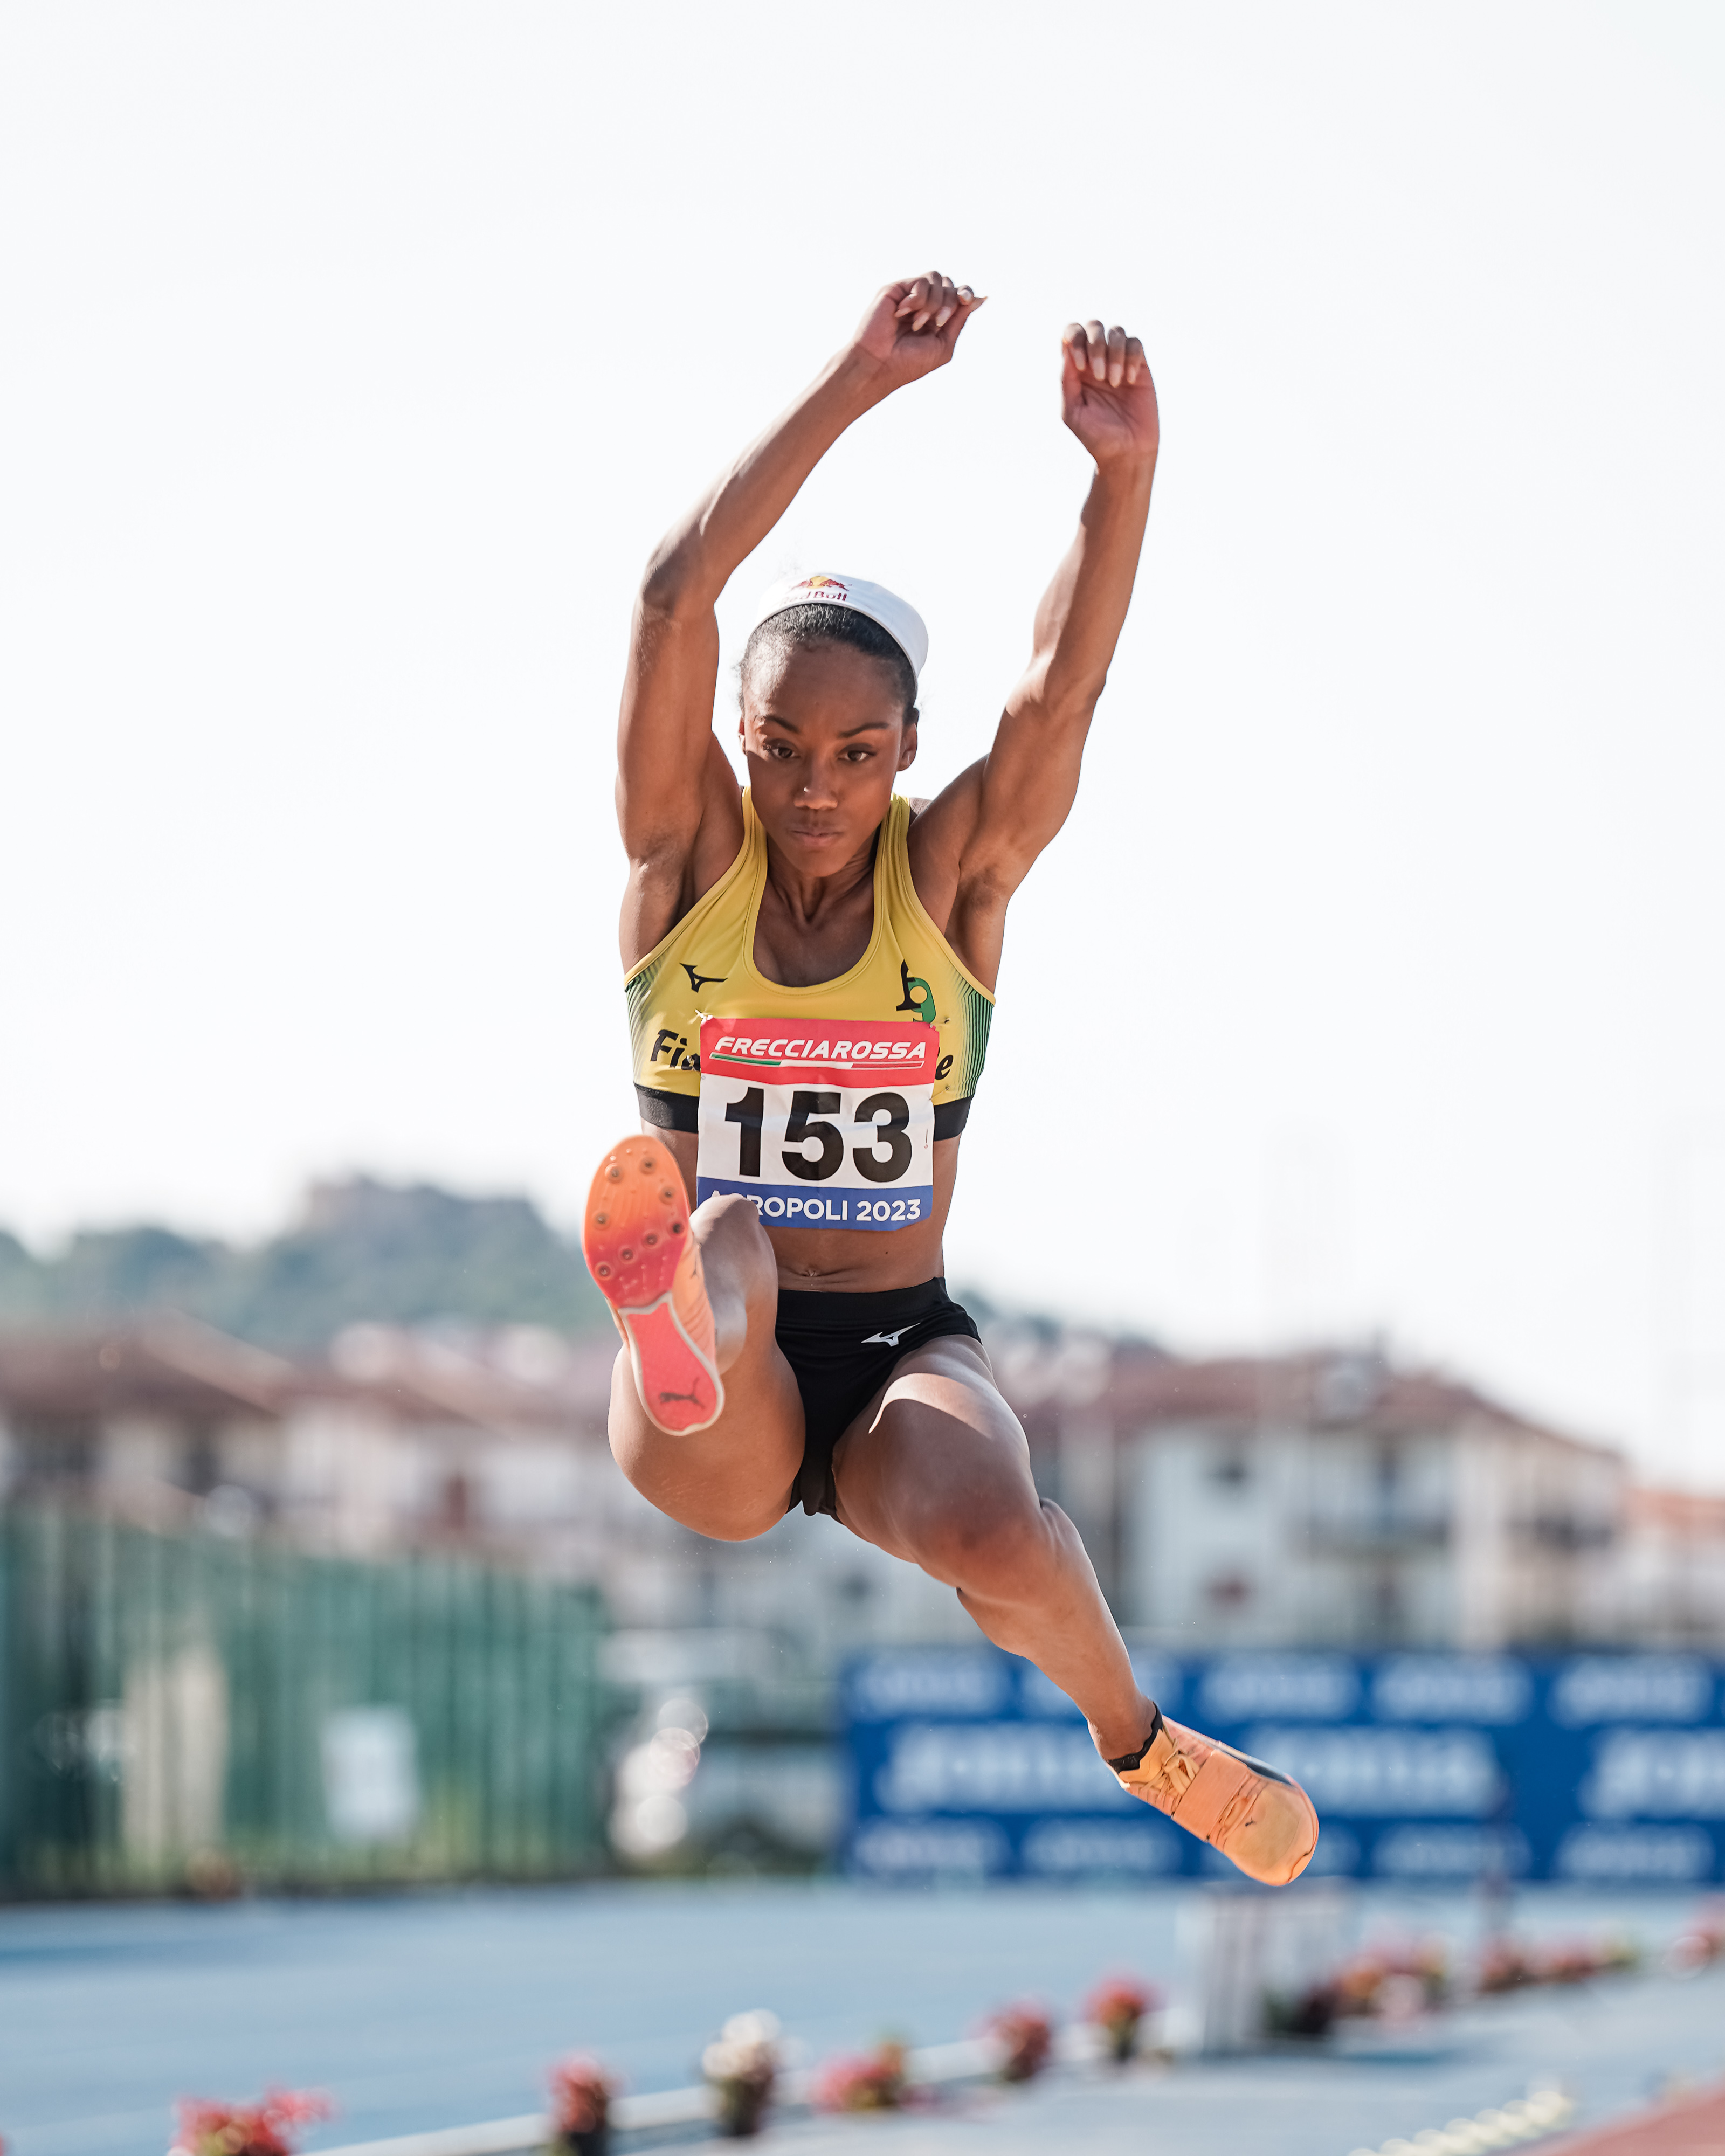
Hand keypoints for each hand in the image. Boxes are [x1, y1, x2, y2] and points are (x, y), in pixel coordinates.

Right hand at [850, 272, 985, 389]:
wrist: (880, 365)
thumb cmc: (909, 362)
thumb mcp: (943, 344)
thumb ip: (960, 320)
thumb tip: (979, 298)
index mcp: (936, 316)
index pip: (958, 293)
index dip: (966, 293)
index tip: (967, 300)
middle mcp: (924, 303)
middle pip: (950, 284)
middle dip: (950, 302)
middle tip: (937, 322)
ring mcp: (909, 294)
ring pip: (937, 278)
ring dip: (934, 302)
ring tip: (917, 323)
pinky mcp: (896, 289)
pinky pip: (921, 281)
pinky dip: (918, 299)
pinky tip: (903, 314)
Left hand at [1060, 320, 1157, 468]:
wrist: (1126, 453)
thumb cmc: (1096, 437)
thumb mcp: (1072, 411)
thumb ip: (1066, 380)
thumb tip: (1066, 348)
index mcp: (1077, 369)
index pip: (1072, 334)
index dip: (1075, 339)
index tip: (1081, 366)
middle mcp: (1097, 360)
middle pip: (1093, 326)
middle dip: (1095, 344)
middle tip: (1099, 375)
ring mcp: (1119, 361)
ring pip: (1116, 331)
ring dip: (1114, 353)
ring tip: (1115, 382)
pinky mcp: (1140, 367)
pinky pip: (1136, 344)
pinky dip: (1131, 357)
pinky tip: (1129, 381)